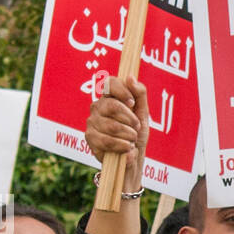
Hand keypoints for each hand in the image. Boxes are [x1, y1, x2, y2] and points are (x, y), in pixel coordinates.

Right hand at [86, 76, 149, 192]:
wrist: (133, 156)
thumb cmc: (136, 132)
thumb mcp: (143, 113)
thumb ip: (139, 93)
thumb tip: (130, 76)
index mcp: (109, 97)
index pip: (109, 83)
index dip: (122, 91)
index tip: (132, 103)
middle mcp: (97, 107)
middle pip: (112, 106)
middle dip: (130, 119)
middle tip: (136, 127)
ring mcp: (92, 122)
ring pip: (111, 126)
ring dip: (129, 135)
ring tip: (132, 139)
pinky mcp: (90, 138)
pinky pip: (107, 141)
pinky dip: (122, 146)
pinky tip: (126, 148)